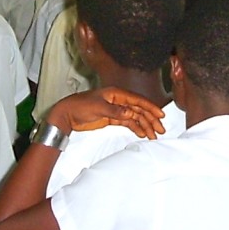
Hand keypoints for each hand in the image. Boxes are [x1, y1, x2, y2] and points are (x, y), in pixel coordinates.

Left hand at [46, 88, 165, 139]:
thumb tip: (131, 114)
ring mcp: (116, 109)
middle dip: (151, 119)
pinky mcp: (112, 118)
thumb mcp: (98, 108)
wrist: (67, 114)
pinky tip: (142, 134)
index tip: (160, 115)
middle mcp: (119, 100)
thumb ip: (115, 111)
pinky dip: (136, 128)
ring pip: (135, 117)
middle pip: (139, 109)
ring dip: (145, 125)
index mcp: (116, 93)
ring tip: (154, 135)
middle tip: (160, 129)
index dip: (150, 107)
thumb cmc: (80, 106)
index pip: (137, 100)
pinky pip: (128, 123)